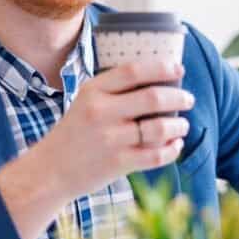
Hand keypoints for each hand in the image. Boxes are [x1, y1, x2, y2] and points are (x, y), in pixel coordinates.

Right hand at [0, 59, 194, 238]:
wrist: (51, 170)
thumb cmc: (74, 132)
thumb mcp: (85, 101)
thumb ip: (113, 89)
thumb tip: (156, 77)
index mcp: (93, 91)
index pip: (133, 71)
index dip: (161, 67)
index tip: (178, 69)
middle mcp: (101, 112)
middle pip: (153, 98)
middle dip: (178, 97)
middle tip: (188, 99)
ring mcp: (110, 139)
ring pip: (159, 128)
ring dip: (178, 125)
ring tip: (182, 125)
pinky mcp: (117, 163)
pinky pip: (156, 155)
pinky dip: (172, 149)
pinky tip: (175, 145)